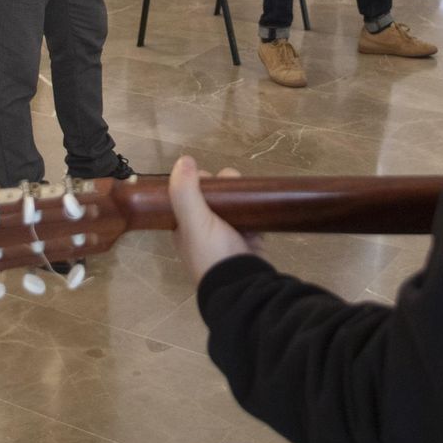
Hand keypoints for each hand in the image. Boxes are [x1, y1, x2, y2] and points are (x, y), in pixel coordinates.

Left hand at [168, 155, 253, 281]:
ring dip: (242, 197)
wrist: (243, 283)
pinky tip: (258, 209)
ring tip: (249, 198)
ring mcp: (227, 235)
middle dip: (227, 187)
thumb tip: (184, 160)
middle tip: (234, 190)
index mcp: (184, 226)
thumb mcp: (194, 221)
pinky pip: (250, 216)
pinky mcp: (247, 239)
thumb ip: (186, 192)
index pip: (189, 193)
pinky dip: (254, 211)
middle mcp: (203, 229)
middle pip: (215, 195)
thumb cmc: (213, 252)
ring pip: (233, 203)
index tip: (211, 179)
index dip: (200, 181)